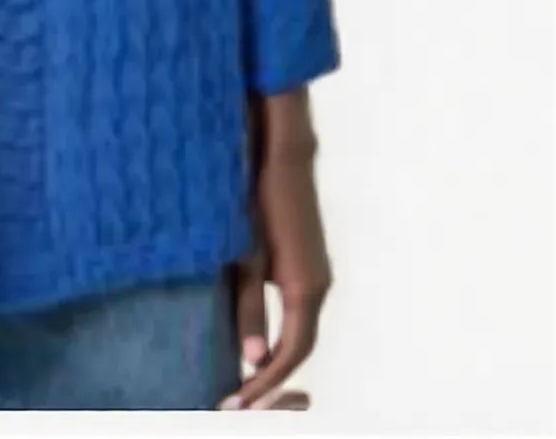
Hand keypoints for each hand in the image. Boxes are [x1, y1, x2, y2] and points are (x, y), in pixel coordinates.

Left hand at [217, 125, 333, 409]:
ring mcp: (318, 273)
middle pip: (300, 346)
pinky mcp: (309, 262)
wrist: (283, 158)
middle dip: (274, 378)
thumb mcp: (247, 257)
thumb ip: (249, 307)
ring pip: (300, 328)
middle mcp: (319, 287)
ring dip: (278, 356)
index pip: (292, 353)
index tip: (240, 402)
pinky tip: (260, 335)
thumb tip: (253, 360)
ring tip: (246, 376)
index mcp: (305, 289)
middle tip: (241, 399)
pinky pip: (299, 310)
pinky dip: (281, 332)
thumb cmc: (260, 202)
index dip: (268, 383)